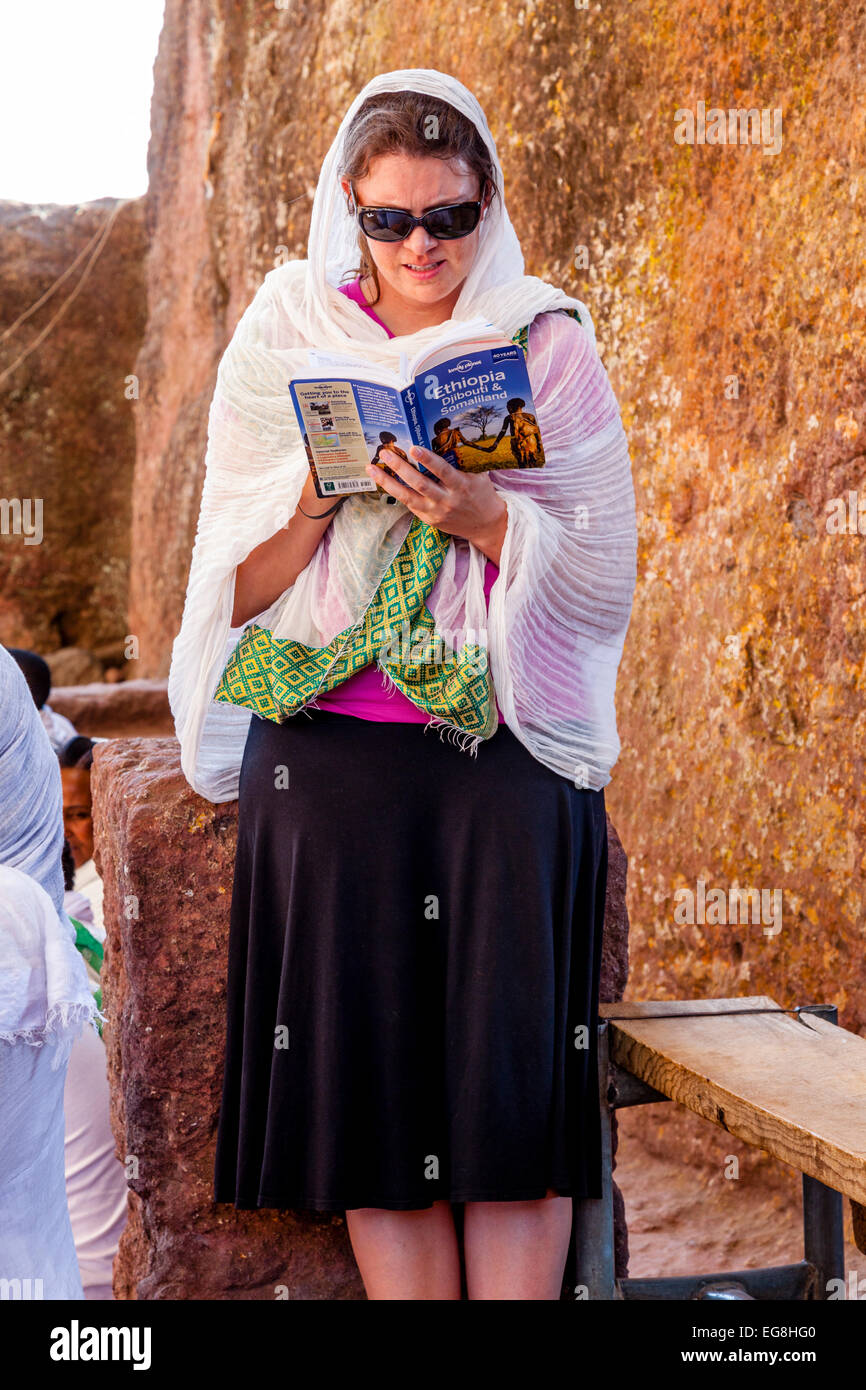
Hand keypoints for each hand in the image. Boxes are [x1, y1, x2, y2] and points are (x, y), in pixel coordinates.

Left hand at [369, 444, 507, 563]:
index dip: (428, 460)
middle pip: (420, 483)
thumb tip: (448, 437)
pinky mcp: (428, 519)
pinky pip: (408, 504)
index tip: (413, 448)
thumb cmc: (481, 494)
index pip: (442, 471)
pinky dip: (394, 491)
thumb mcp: (478, 476)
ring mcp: (436, 512)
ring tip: (372, 468)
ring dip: (387, 482)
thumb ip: (463, 462)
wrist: (486, 525)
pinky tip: (381, 480)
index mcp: (461, 486)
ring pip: (407, 496)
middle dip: (400, 467)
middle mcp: (447, 500)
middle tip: (385, 453)